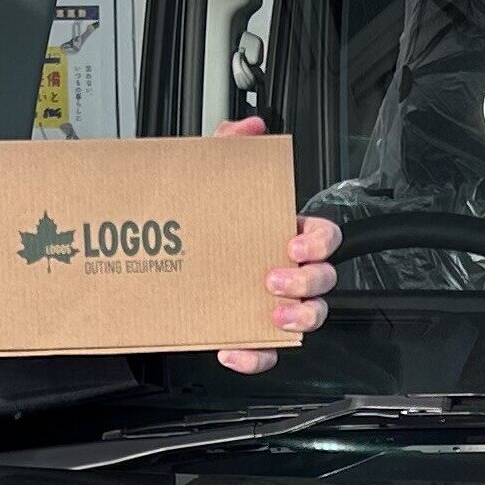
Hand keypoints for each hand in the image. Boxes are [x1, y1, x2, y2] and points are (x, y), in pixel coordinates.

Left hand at [212, 119, 341, 373]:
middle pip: (325, 280)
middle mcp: (287, 272)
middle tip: (274, 278)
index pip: (325, 236)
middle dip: (307, 281)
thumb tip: (250, 128)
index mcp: (285, 236)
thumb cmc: (202, 224)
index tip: (294, 243)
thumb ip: (229, 147)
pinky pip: (266, 355)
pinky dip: (254, 357)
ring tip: (271, 315)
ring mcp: (273, 306)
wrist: (158, 262)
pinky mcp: (252, 336)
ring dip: (298, 319)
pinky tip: (231, 349)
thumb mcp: (210, 179)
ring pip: (310, 319)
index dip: (320, 243)